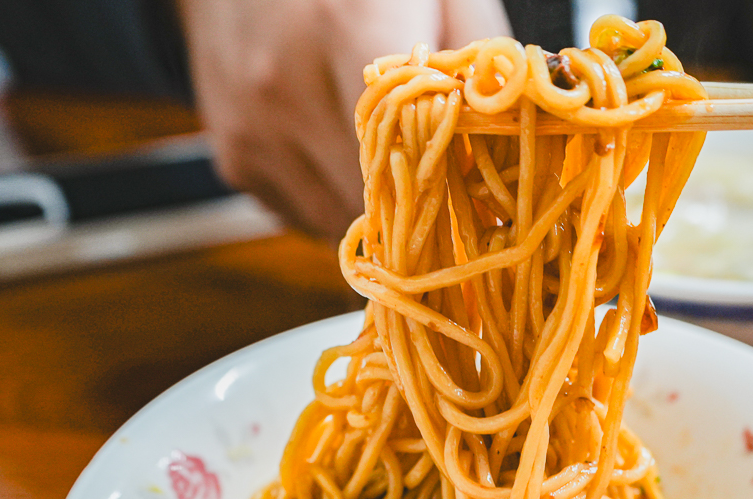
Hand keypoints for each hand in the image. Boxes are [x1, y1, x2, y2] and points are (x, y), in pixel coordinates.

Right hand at [179, 0, 509, 241]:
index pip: (412, 139)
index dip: (448, 168)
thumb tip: (516, 113)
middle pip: (377, 191)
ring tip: (389, 168)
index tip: (473, 178)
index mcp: (346, 27)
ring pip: (339, 218)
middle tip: (443, 186)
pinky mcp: (236, 157)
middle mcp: (289, 85)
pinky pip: (303, 214)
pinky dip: (334, 201)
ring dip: (374, 209)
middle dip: (415, 199)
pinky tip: (341, 159)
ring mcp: (255, 128)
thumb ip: (473, 40)